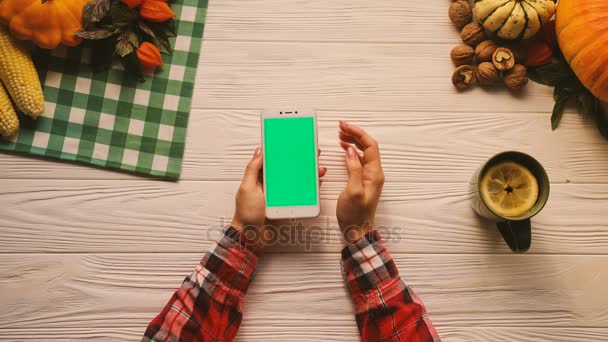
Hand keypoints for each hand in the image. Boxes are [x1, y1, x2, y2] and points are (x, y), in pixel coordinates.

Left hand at [232, 147, 326, 249]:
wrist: (251, 236)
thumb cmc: (246, 214)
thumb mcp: (247, 188)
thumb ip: (252, 169)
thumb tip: (259, 150)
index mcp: (260, 178)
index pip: (274, 161)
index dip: (284, 152)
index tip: (295, 143)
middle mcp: (270, 185)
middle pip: (288, 169)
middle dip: (301, 162)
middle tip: (313, 154)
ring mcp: (279, 195)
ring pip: (296, 181)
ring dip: (308, 174)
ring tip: (318, 170)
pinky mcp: (286, 204)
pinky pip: (300, 194)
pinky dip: (309, 189)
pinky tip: (316, 184)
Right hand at [336, 121, 384, 243]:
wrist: (357, 231)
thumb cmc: (355, 215)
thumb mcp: (352, 191)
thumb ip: (353, 169)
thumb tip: (351, 151)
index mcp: (375, 174)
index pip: (370, 145)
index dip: (358, 133)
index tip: (345, 126)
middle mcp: (374, 173)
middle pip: (368, 146)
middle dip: (355, 134)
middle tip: (340, 127)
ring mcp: (369, 177)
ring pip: (363, 152)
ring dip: (353, 142)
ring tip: (340, 135)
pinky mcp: (363, 181)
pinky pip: (359, 160)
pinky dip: (351, 152)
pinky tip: (344, 150)